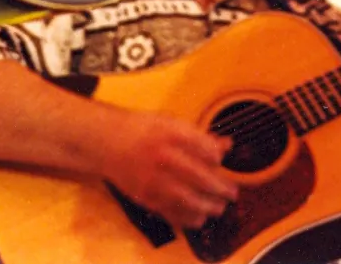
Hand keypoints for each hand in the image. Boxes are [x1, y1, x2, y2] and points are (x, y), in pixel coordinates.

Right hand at [100, 109, 237, 230]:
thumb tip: (226, 146)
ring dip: (208, 206)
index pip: (204, 148)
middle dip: (220, 188)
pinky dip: (187, 218)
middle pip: (199, 177)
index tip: (221, 160)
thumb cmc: (142, 129)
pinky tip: (199, 217)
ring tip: (219, 207)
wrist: (108, 142)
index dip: (217, 157)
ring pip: (187, 199)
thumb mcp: (171, 122)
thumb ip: (199, 136)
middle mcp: (163, 157)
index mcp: (172, 133)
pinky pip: (170, 212)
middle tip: (232, 192)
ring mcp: (153, 179)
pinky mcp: (145, 196)